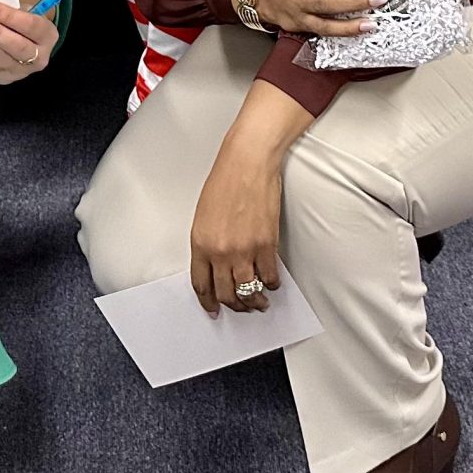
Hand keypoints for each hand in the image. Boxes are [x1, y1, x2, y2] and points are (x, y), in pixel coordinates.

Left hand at [0, 0, 59, 83]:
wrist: (23, 39)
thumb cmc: (22, 21)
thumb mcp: (24, 10)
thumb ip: (10, 10)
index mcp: (48, 35)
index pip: (31, 26)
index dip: (9, 16)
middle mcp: (39, 57)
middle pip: (17, 47)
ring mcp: (23, 71)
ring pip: (1, 59)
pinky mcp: (6, 79)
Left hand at [189, 142, 284, 314]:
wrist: (248, 163)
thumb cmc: (225, 181)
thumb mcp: (204, 215)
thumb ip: (207, 243)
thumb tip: (216, 264)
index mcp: (200, 244)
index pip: (201, 285)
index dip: (208, 302)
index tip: (214, 309)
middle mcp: (220, 252)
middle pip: (226, 293)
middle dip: (235, 305)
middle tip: (242, 307)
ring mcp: (244, 250)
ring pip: (248, 291)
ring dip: (255, 301)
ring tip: (260, 302)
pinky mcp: (266, 244)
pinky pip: (269, 276)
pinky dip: (272, 284)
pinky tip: (272, 283)